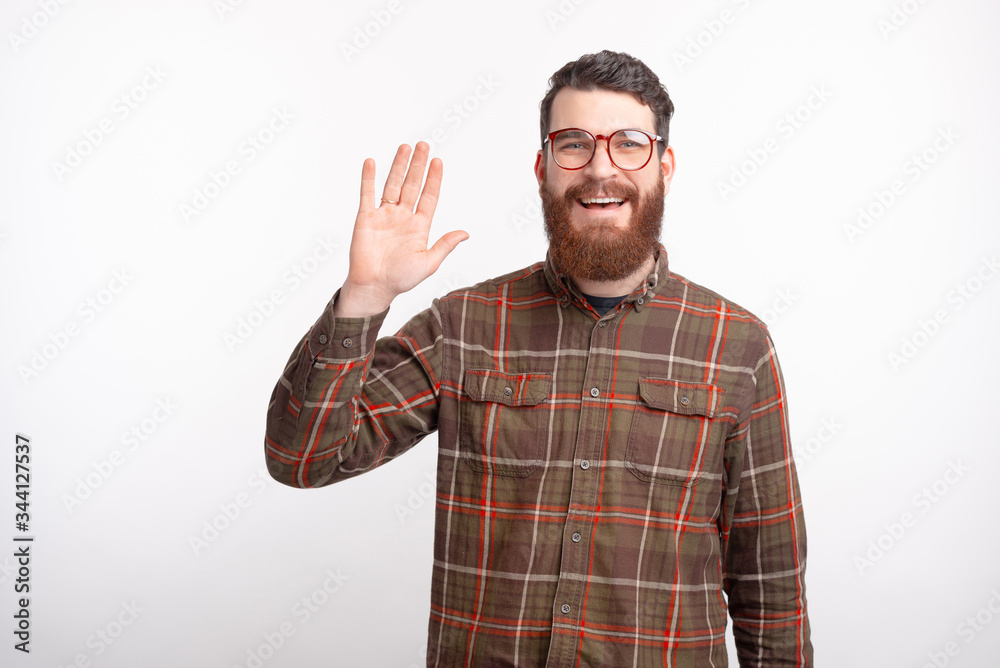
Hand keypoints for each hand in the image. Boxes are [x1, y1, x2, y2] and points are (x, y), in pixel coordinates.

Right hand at [336, 142, 467, 316]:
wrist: (374, 286)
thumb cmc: (400, 279)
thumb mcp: (429, 262)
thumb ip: (445, 245)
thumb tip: (465, 233)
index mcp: (419, 226)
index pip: (428, 196)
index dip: (434, 179)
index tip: (438, 162)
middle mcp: (402, 216)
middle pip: (412, 184)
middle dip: (418, 165)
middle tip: (424, 144)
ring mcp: (383, 215)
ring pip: (392, 184)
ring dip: (398, 165)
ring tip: (405, 147)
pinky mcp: (365, 218)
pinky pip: (367, 194)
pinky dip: (368, 178)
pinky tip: (371, 162)